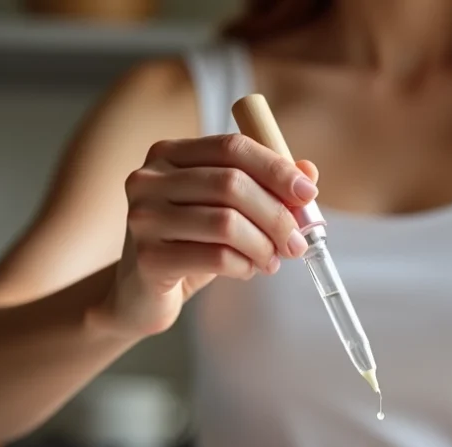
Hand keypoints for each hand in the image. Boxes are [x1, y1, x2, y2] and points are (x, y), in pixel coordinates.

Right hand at [101, 134, 319, 336]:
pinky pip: (215, 257)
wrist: (142, 293)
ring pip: (226, 223)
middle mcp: (149, 179)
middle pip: (232, 184)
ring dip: (263, 245)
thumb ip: (263, 186)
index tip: (308, 193)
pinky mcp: (149, 258)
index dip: (276, 168)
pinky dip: (243, 265)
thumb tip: (309, 172)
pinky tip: (247, 270)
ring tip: (272, 260)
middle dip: (276, 214)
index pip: (232, 147)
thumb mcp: (226, 209)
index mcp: (169, 154)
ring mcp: (143, 218)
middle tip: (297, 241)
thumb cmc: (190, 243)